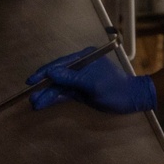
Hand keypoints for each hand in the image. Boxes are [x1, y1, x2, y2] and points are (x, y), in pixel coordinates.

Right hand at [26, 47, 156, 113]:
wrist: (132, 99)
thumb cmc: (115, 89)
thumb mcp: (93, 84)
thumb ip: (71, 78)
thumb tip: (51, 73)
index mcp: (85, 58)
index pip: (60, 64)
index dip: (44, 72)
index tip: (31, 80)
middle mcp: (81, 67)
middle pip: (58, 76)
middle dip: (44, 87)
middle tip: (32, 98)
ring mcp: (81, 79)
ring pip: (60, 87)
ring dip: (48, 95)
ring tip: (35, 104)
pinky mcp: (82, 91)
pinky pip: (66, 94)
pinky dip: (56, 99)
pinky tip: (45, 103)